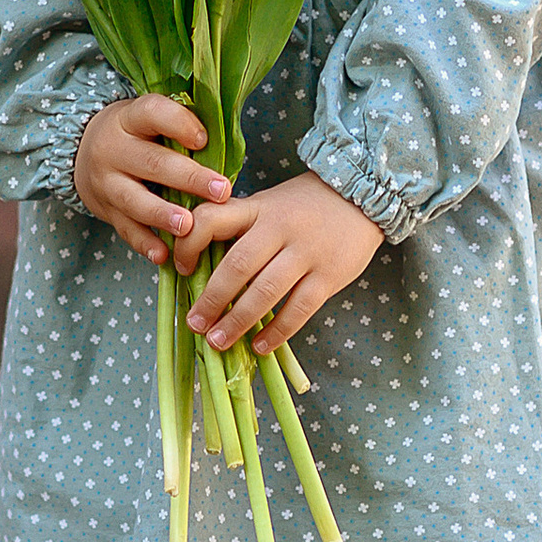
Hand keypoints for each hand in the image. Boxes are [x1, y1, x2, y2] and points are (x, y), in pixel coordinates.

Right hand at [74, 92, 234, 267]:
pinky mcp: (106, 211)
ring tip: (188, 226)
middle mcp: (113, 149)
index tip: (204, 139)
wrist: (84, 152)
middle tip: (221, 190)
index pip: (152, 113)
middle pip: (152, 162)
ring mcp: (106, 183)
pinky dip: (145, 244)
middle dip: (189, 178)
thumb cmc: (134, 134)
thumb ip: (179, 125)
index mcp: (129, 119)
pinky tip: (164, 255)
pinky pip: (126, 230)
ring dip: (163, 214)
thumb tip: (225, 140)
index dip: (178, 124)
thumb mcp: (148, 119)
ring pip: (135, 200)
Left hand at [177, 169, 382, 355]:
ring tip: (218, 341)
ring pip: (266, 291)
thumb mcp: (267, 204)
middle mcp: (278, 228)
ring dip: (238, 320)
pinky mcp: (329, 275)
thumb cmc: (303, 207)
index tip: (179, 268)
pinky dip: (277, 331)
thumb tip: (199, 267)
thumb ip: (239, 227)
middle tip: (195, 323)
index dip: (189, 244)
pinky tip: (259, 346)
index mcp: (256, 208)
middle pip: (238, 265)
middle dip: (212, 298)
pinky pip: (299, 308)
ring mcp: (306, 252)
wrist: (362, 194)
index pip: (211, 219)